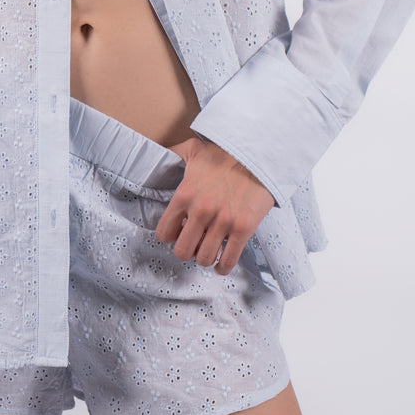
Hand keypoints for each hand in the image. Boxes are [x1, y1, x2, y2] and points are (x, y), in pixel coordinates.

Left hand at [155, 133, 275, 275]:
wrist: (259, 154)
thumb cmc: (226, 152)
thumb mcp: (193, 148)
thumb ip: (172, 153)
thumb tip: (155, 154)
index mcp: (185, 194)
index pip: (164, 232)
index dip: (170, 235)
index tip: (178, 232)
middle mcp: (201, 211)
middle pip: (182, 251)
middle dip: (186, 250)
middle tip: (194, 243)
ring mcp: (223, 222)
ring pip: (204, 258)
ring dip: (205, 257)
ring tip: (208, 250)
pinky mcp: (243, 229)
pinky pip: (228, 260)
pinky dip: (223, 267)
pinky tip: (221, 263)